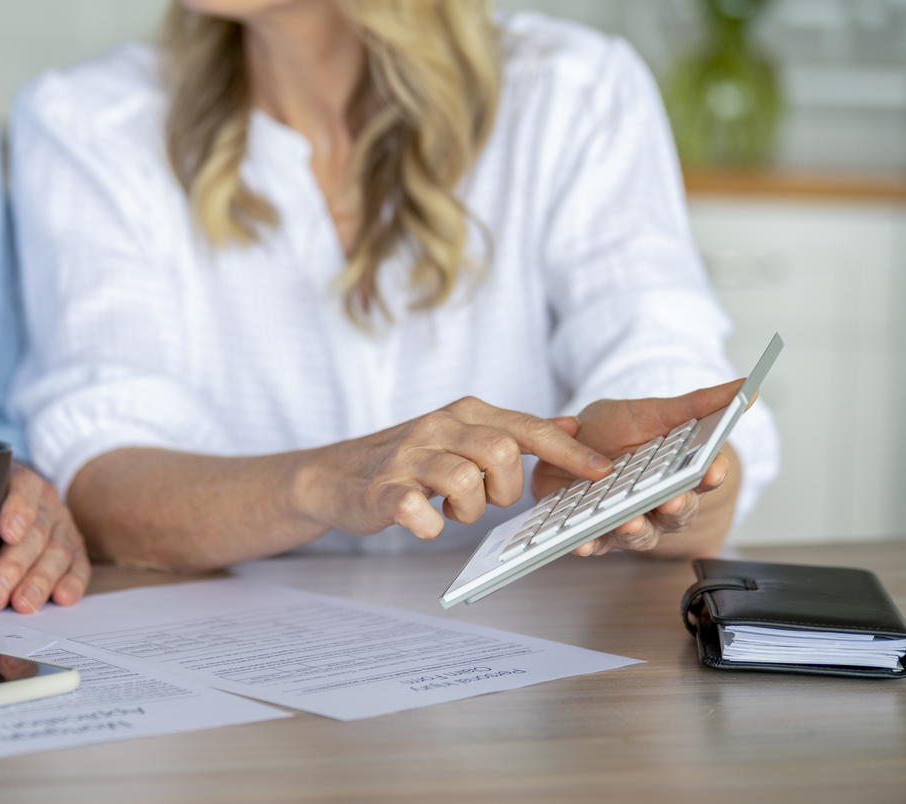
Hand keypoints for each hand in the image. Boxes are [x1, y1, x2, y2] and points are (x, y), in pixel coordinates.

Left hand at [0, 464, 90, 612]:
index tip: (7, 532)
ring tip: (23, 604)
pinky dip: (72, 583)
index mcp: (23, 482)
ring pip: (58, 553)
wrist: (23, 499)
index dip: (18, 509)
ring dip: (40, 581)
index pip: (24, 489)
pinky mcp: (76, 549)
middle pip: (37, 532)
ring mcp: (64, 527)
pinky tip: (62, 598)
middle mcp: (47, 503)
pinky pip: (79, 566)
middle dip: (15, 565)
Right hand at [305, 397, 615, 540]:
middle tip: (489, 499)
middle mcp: (436, 427)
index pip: (526, 428)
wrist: (335, 474)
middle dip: (507, 489)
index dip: (567, 451)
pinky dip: (430, 525)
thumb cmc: (409, 459)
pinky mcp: (380, 491)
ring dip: (469, 509)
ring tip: (453, 510)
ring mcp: (406, 458)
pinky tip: (426, 523)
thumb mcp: (464, 435)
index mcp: (463, 413)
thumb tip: (572, 423)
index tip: (602, 472)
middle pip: (501, 453)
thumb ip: (516, 430)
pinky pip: (416, 511)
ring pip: (463, 482)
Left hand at [531, 380, 745, 556]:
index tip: (713, 468)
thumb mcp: (653, 412)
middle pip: (677, 515)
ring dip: (636, 531)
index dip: (711, 476)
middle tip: (671, 501)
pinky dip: (589, 544)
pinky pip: (595, 543)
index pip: (703, 480)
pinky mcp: (595, 530)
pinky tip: (583, 542)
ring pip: (640, 535)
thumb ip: (698, 405)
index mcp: (678, 475)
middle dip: (676, 509)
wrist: (567, 440)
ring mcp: (628, 520)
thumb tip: (746, 389)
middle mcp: (657, 504)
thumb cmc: (616, 429)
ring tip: (629, 522)